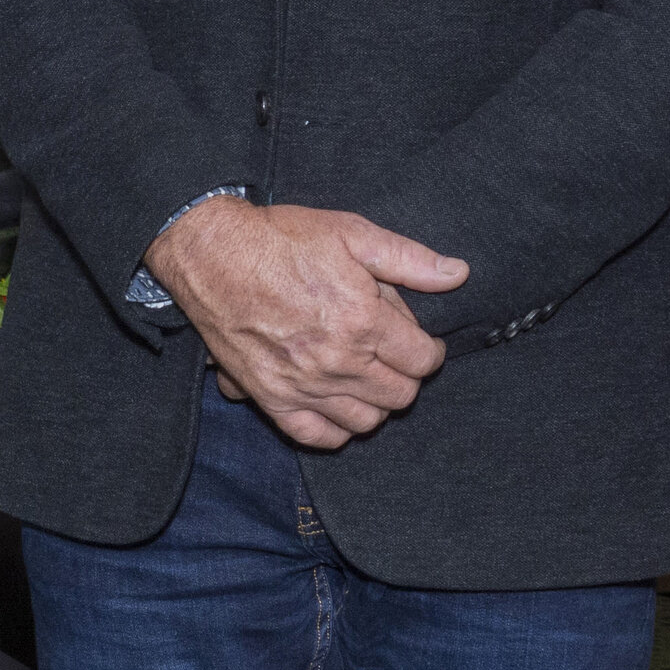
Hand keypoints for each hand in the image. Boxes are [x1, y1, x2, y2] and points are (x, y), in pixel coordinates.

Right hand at [146, 196, 469, 449]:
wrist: (211, 254)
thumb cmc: (280, 239)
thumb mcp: (351, 233)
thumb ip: (408, 259)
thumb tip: (458, 274)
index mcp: (363, 320)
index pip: (422, 360)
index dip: (429, 351)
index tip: (420, 342)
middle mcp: (338, 361)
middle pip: (400, 395)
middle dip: (406, 376)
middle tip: (392, 355)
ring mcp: (303, 385)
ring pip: (366, 421)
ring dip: (375, 403)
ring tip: (366, 377)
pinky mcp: (271, 398)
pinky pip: (318, 436)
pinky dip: (336, 429)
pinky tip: (337, 405)